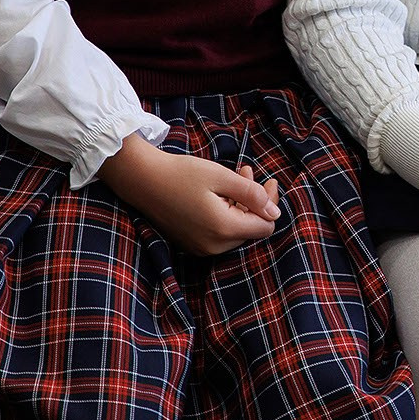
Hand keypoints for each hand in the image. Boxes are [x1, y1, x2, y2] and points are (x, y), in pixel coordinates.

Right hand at [97, 135, 282, 255]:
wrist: (143, 180)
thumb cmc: (182, 174)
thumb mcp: (222, 177)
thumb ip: (252, 194)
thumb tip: (275, 212)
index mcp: (223, 229)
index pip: (265, 227)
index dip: (271, 204)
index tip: (269, 181)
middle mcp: (213, 246)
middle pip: (251, 229)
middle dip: (256, 201)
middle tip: (248, 171)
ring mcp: (201, 248)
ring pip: (235, 229)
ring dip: (241, 204)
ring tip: (236, 175)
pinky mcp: (192, 244)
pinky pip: (219, 232)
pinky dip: (226, 212)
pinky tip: (220, 191)